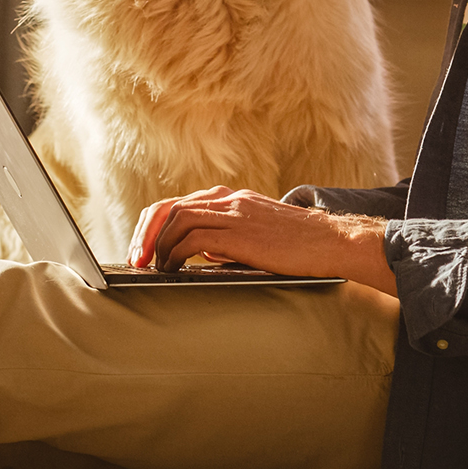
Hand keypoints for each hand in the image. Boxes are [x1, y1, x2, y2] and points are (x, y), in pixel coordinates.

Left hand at [127, 185, 398, 295]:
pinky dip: (176, 254)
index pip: (178, 204)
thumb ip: (227, 240)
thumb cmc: (297, 247)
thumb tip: (198, 256)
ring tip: (150, 266)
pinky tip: (173, 269)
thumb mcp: (256, 237)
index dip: (154, 225)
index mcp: (230, 199)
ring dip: (156, 244)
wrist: (331, 242)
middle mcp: (228, 200)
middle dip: (146, 232)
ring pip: (176, 219)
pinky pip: (193, 238)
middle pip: (169, 207)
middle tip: (136, 258)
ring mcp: (233, 213)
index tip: (143, 248)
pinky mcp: (239, 232)